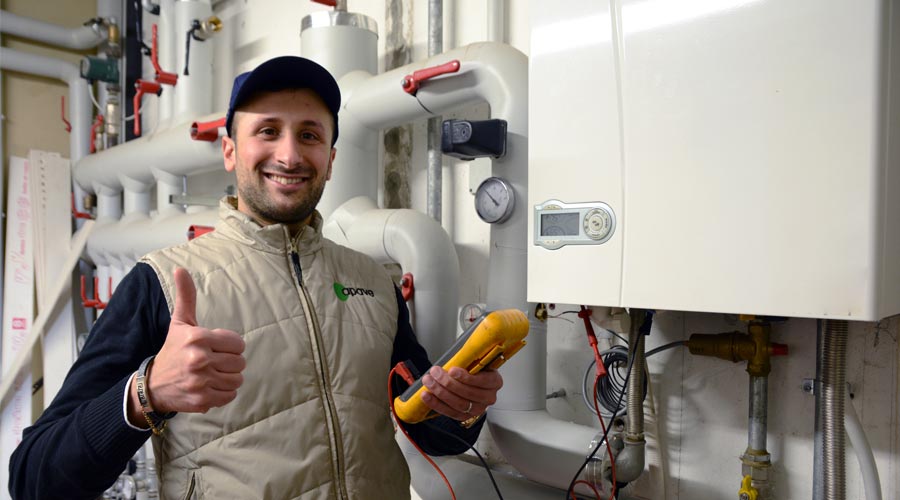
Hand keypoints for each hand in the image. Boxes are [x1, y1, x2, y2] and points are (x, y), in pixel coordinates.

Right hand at [129, 268, 245, 418]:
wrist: (153, 385)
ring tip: (212, 374)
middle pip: (240, 362)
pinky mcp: (202, 400)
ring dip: (228, 378)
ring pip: (237, 380)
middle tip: (214, 362)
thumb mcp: (179, 322)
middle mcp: (199, 359)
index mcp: (198, 337)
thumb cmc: (173, 350)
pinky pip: (229, 396)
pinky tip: (209, 386)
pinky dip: (223, 393)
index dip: (230, 346)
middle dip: (230, 363)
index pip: (238, 344)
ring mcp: (200, 382)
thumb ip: (186, 296)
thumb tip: (180, 269)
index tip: (217, 348)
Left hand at [420, 366, 502, 420]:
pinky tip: (427, 395)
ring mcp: (477, 409)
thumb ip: (469, 360)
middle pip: (468, 393)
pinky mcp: (465, 416)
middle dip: (448, 383)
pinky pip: (449, 412)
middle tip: (435, 373)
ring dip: (440, 392)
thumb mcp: (476, 362)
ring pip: (458, 404)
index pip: (482, 381)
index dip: (466, 377)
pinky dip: (436, 403)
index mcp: (494, 381)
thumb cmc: (474, 370)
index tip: (452, 370)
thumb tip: (456, 357)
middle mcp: (488, 397)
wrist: (472, 383)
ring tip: (429, 382)